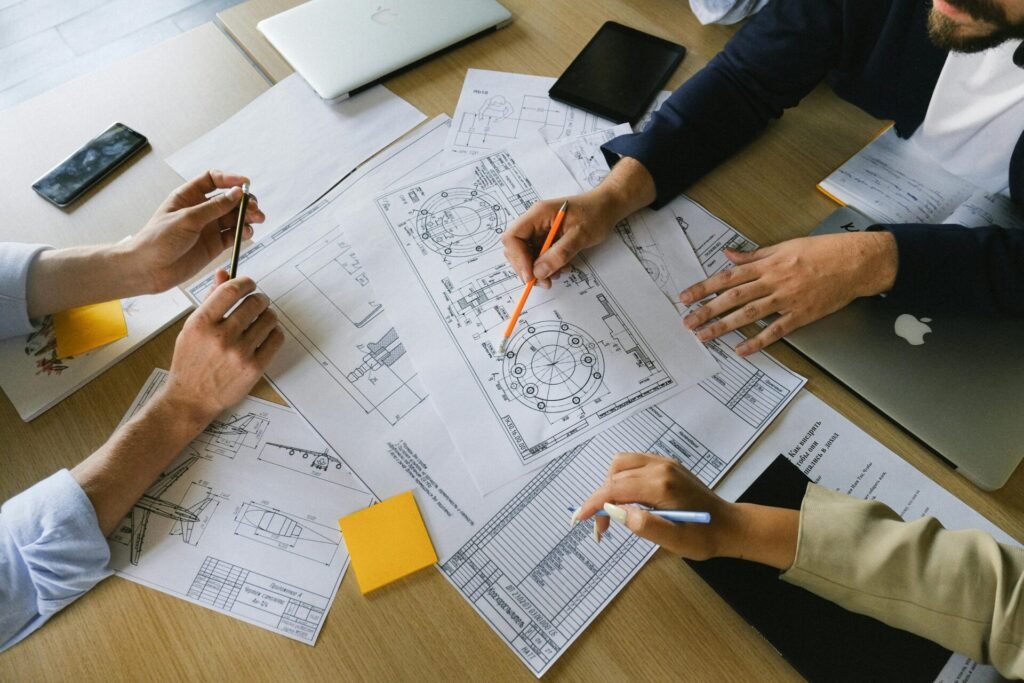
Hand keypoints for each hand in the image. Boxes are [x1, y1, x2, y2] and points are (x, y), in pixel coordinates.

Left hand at [128, 170, 264, 293]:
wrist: (147, 269)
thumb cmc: (157, 240)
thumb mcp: (187, 219)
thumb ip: (214, 207)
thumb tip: (236, 194)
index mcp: (188, 196)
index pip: (213, 180)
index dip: (230, 179)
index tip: (245, 184)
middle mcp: (200, 210)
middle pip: (228, 199)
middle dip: (244, 201)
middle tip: (254, 207)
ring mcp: (208, 228)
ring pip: (234, 217)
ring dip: (247, 217)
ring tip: (257, 219)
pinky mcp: (214, 245)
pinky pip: (233, 235)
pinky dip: (243, 233)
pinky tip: (247, 233)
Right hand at [160, 270, 282, 426]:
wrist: (191, 398)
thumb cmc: (190, 362)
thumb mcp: (192, 328)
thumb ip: (210, 300)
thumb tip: (224, 273)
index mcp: (201, 323)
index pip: (231, 290)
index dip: (245, 282)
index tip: (249, 284)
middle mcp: (220, 337)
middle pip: (254, 303)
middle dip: (259, 299)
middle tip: (258, 302)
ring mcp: (239, 353)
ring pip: (269, 319)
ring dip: (268, 315)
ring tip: (262, 318)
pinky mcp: (254, 368)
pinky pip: (276, 339)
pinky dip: (274, 332)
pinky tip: (267, 334)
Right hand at [502, 157, 655, 287]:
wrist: (607, 206)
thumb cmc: (596, 214)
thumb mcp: (580, 235)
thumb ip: (559, 254)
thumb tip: (539, 273)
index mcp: (538, 214)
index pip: (513, 236)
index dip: (518, 258)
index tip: (530, 275)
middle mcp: (534, 221)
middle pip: (515, 247)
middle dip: (527, 267)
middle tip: (544, 281)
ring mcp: (540, 230)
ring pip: (526, 254)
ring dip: (538, 269)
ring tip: (557, 274)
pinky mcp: (546, 238)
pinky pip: (538, 255)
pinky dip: (546, 266)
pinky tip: (561, 267)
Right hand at [575, 453, 798, 569]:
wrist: (730, 526)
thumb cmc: (704, 537)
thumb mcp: (675, 540)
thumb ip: (644, 524)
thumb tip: (616, 511)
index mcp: (661, 485)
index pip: (615, 489)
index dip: (593, 504)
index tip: (578, 519)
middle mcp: (660, 467)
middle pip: (615, 475)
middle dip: (600, 500)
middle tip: (602, 529)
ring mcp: (664, 463)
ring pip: (621, 464)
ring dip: (610, 486)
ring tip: (613, 512)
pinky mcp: (666, 465)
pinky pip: (633, 463)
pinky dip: (622, 478)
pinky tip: (627, 499)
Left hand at [680, 231, 896, 355]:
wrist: (857, 261)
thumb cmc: (824, 251)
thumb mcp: (786, 245)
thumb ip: (755, 255)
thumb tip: (728, 255)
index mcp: (769, 263)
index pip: (728, 276)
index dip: (705, 288)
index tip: (686, 297)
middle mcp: (774, 280)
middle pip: (733, 297)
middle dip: (707, 310)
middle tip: (687, 322)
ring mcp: (787, 299)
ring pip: (749, 314)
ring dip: (724, 326)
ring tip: (704, 335)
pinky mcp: (802, 314)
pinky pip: (776, 330)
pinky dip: (758, 341)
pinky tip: (742, 350)